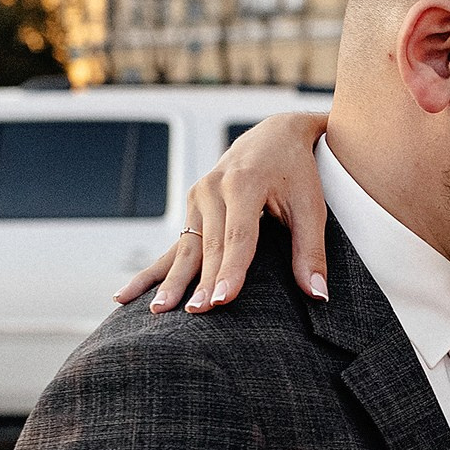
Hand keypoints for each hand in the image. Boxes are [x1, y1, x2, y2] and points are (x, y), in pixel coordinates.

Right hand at [117, 110, 330, 314]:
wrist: (274, 135)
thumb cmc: (297, 173)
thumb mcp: (311, 207)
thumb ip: (311, 251)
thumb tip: (318, 295)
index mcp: (245, 183)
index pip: (238, 235)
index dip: (231, 270)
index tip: (221, 300)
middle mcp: (214, 187)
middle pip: (208, 244)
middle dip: (199, 282)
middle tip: (194, 313)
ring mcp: (198, 195)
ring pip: (188, 247)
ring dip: (173, 280)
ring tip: (159, 311)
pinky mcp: (192, 205)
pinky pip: (176, 244)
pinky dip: (158, 271)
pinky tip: (131, 294)